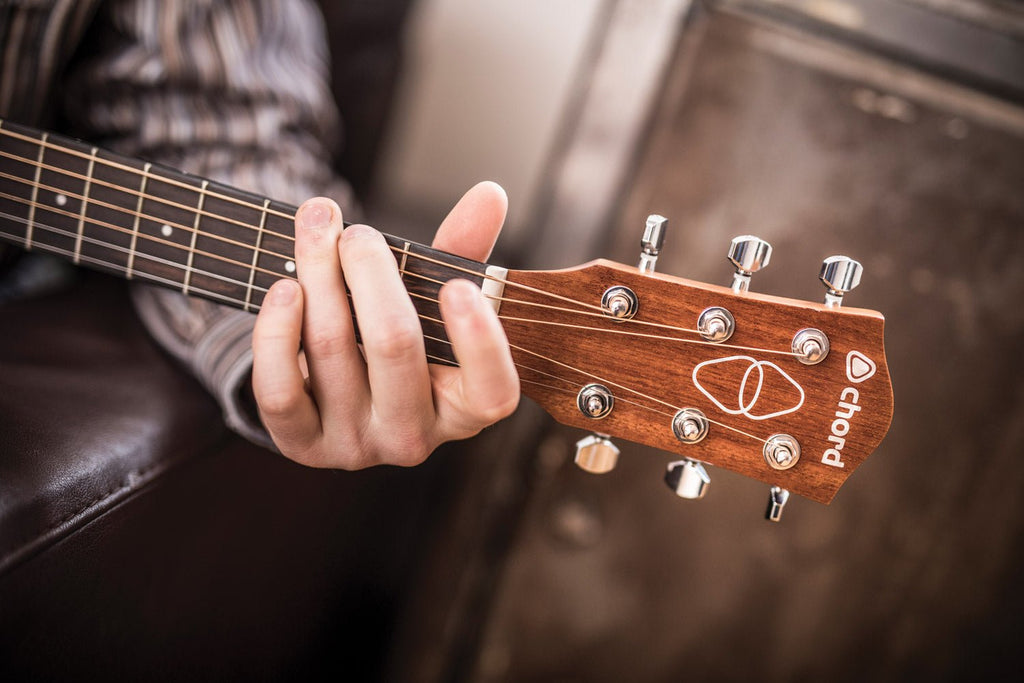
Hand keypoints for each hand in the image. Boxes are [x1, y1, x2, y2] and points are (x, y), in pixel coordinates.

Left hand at [251, 182, 519, 467]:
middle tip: (356, 231)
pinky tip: (284, 289)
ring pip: (331, 351)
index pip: (491, 392)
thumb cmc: (404, 335)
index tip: (459, 286)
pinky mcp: (303, 446)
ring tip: (316, 229)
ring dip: (317, 276)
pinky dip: (276, 332)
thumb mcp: (437, 298)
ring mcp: (358, 446)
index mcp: (466, 407)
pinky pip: (280, 393)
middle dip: (370, 272)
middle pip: (395, 345)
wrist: (342, 385)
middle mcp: (416, 437)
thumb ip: (465, 249)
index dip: (479, 342)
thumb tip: (490, 194)